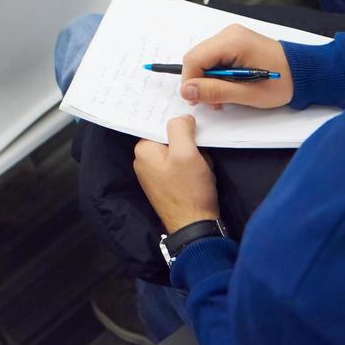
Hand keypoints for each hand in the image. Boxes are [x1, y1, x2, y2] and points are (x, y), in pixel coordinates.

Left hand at [134, 116, 219, 231]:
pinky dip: (191, 169)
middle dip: (188, 144)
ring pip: (178, 153)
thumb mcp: (187, 153)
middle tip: (199, 155)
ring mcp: (153, 174)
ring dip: (193, 157)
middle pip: (170, 139)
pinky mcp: (165, 185)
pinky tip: (200, 177)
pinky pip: (179, 167)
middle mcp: (143, 161)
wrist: (194, 226)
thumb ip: (180, 129)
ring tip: (201, 169)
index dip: (179, 125)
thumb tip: (182, 118)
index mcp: (143, 150)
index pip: (160, 125)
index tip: (193, 127)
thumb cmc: (189, 190)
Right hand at [180, 24, 292, 109]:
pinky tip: (228, 85)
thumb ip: (215, 91)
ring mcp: (231, 36)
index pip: (194, 59)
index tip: (198, 100)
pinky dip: (215, 73)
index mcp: (232, 41)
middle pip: (196, 58)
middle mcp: (229, 33)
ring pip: (203, 58)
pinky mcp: (234, 41)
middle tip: (213, 101)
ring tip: (222, 96)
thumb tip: (186, 90)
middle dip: (199, 81)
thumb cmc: (282, 82)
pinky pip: (213, 57)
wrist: (304, 72)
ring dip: (207, 79)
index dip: (190, 81)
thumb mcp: (248, 93)